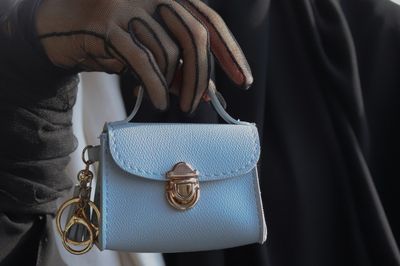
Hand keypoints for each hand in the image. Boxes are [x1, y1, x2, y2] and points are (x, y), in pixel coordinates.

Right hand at [36, 0, 252, 112]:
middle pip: (194, 35)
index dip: (230, 52)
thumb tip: (208, 90)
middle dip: (202, 75)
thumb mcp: (151, 50)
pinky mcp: (107, 24)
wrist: (61, 28)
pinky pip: (142, 60)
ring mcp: (128, 5)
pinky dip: (154, 85)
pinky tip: (158, 102)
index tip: (243, 80)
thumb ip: (178, 64)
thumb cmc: (112, 40)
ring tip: (173, 104)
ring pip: (168, 51)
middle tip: (199, 103)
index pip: (209, 22)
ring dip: (175, 84)